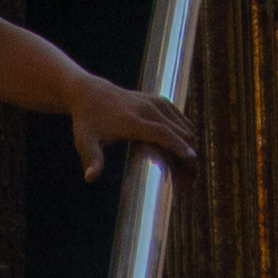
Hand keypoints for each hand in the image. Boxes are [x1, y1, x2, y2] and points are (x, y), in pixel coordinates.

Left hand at [69, 81, 197, 181]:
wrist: (91, 93)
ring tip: (188, 174)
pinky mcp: (161, 101)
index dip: (177, 145)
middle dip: (188, 156)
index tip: (192, 159)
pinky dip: (187, 137)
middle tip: (188, 183)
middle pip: (178, 132)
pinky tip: (186, 155)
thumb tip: (90, 179)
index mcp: (133, 120)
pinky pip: (182, 120)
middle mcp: (149, 108)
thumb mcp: (84, 140)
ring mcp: (157, 103)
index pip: (161, 132)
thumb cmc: (87, 121)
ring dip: (190, 148)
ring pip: (184, 126)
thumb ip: (91, 158)